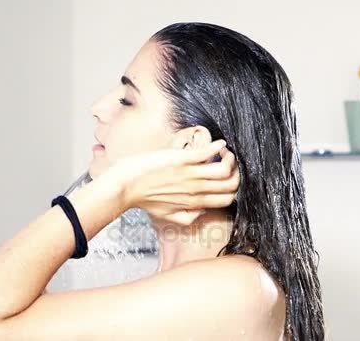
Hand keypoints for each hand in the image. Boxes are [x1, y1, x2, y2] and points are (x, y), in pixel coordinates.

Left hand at [107, 139, 239, 225]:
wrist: (124, 186)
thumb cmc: (143, 199)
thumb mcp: (167, 215)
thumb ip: (187, 217)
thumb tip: (202, 211)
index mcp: (194, 202)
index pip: (228, 199)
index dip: (233, 188)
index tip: (228, 178)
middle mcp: (196, 189)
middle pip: (231, 184)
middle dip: (236, 172)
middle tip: (228, 162)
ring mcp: (189, 174)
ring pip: (225, 169)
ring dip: (230, 158)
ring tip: (223, 152)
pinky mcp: (181, 160)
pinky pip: (208, 153)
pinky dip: (218, 146)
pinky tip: (219, 143)